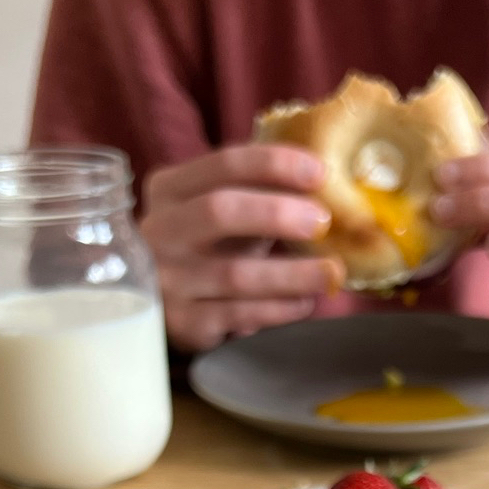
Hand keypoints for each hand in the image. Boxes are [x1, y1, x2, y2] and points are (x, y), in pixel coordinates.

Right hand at [141, 146, 343, 351]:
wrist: (158, 307)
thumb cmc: (205, 248)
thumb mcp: (218, 211)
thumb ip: (257, 194)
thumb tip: (329, 186)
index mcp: (169, 189)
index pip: (223, 165)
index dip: (275, 164)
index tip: (320, 172)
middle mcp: (160, 231)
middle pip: (220, 211)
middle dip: (278, 213)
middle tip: (323, 221)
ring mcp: (168, 280)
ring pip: (235, 274)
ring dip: (292, 273)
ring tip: (331, 272)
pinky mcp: (183, 324)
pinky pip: (239, 315)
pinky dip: (279, 308)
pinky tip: (304, 302)